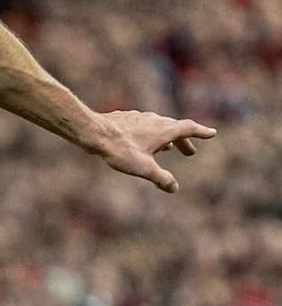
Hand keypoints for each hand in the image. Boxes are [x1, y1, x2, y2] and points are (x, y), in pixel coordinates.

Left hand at [96, 110, 216, 191]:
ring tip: (167, 148)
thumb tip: (174, 188)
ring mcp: (139, 117)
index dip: (201, 132)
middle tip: (190, 153)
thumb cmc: (120, 150)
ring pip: (157, 127)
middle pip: (174, 129)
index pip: (188, 128)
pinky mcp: (125, 118)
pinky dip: (149, 134)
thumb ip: (161, 178)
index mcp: (163, 130)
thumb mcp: (144, 168)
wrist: (94, 132)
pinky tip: (141, 142)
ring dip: (165, 138)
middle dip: (183, 141)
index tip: (211, 133)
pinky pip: (143, 126)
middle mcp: (154, 120)